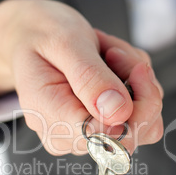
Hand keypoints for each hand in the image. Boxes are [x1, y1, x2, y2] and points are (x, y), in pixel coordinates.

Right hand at [0, 0, 163, 154]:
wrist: (31, 38)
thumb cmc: (42, 36)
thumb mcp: (64, 43)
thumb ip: (90, 78)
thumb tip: (119, 113)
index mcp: (52, 118)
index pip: (109, 136)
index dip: (135, 102)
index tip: (127, 62)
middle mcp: (67, 137)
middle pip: (132, 132)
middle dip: (137, 87)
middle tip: (113, 53)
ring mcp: (85, 137)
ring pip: (144, 125)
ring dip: (138, 85)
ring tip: (109, 57)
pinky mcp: (100, 131)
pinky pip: (141, 118)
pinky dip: (138, 89)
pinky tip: (115, 69)